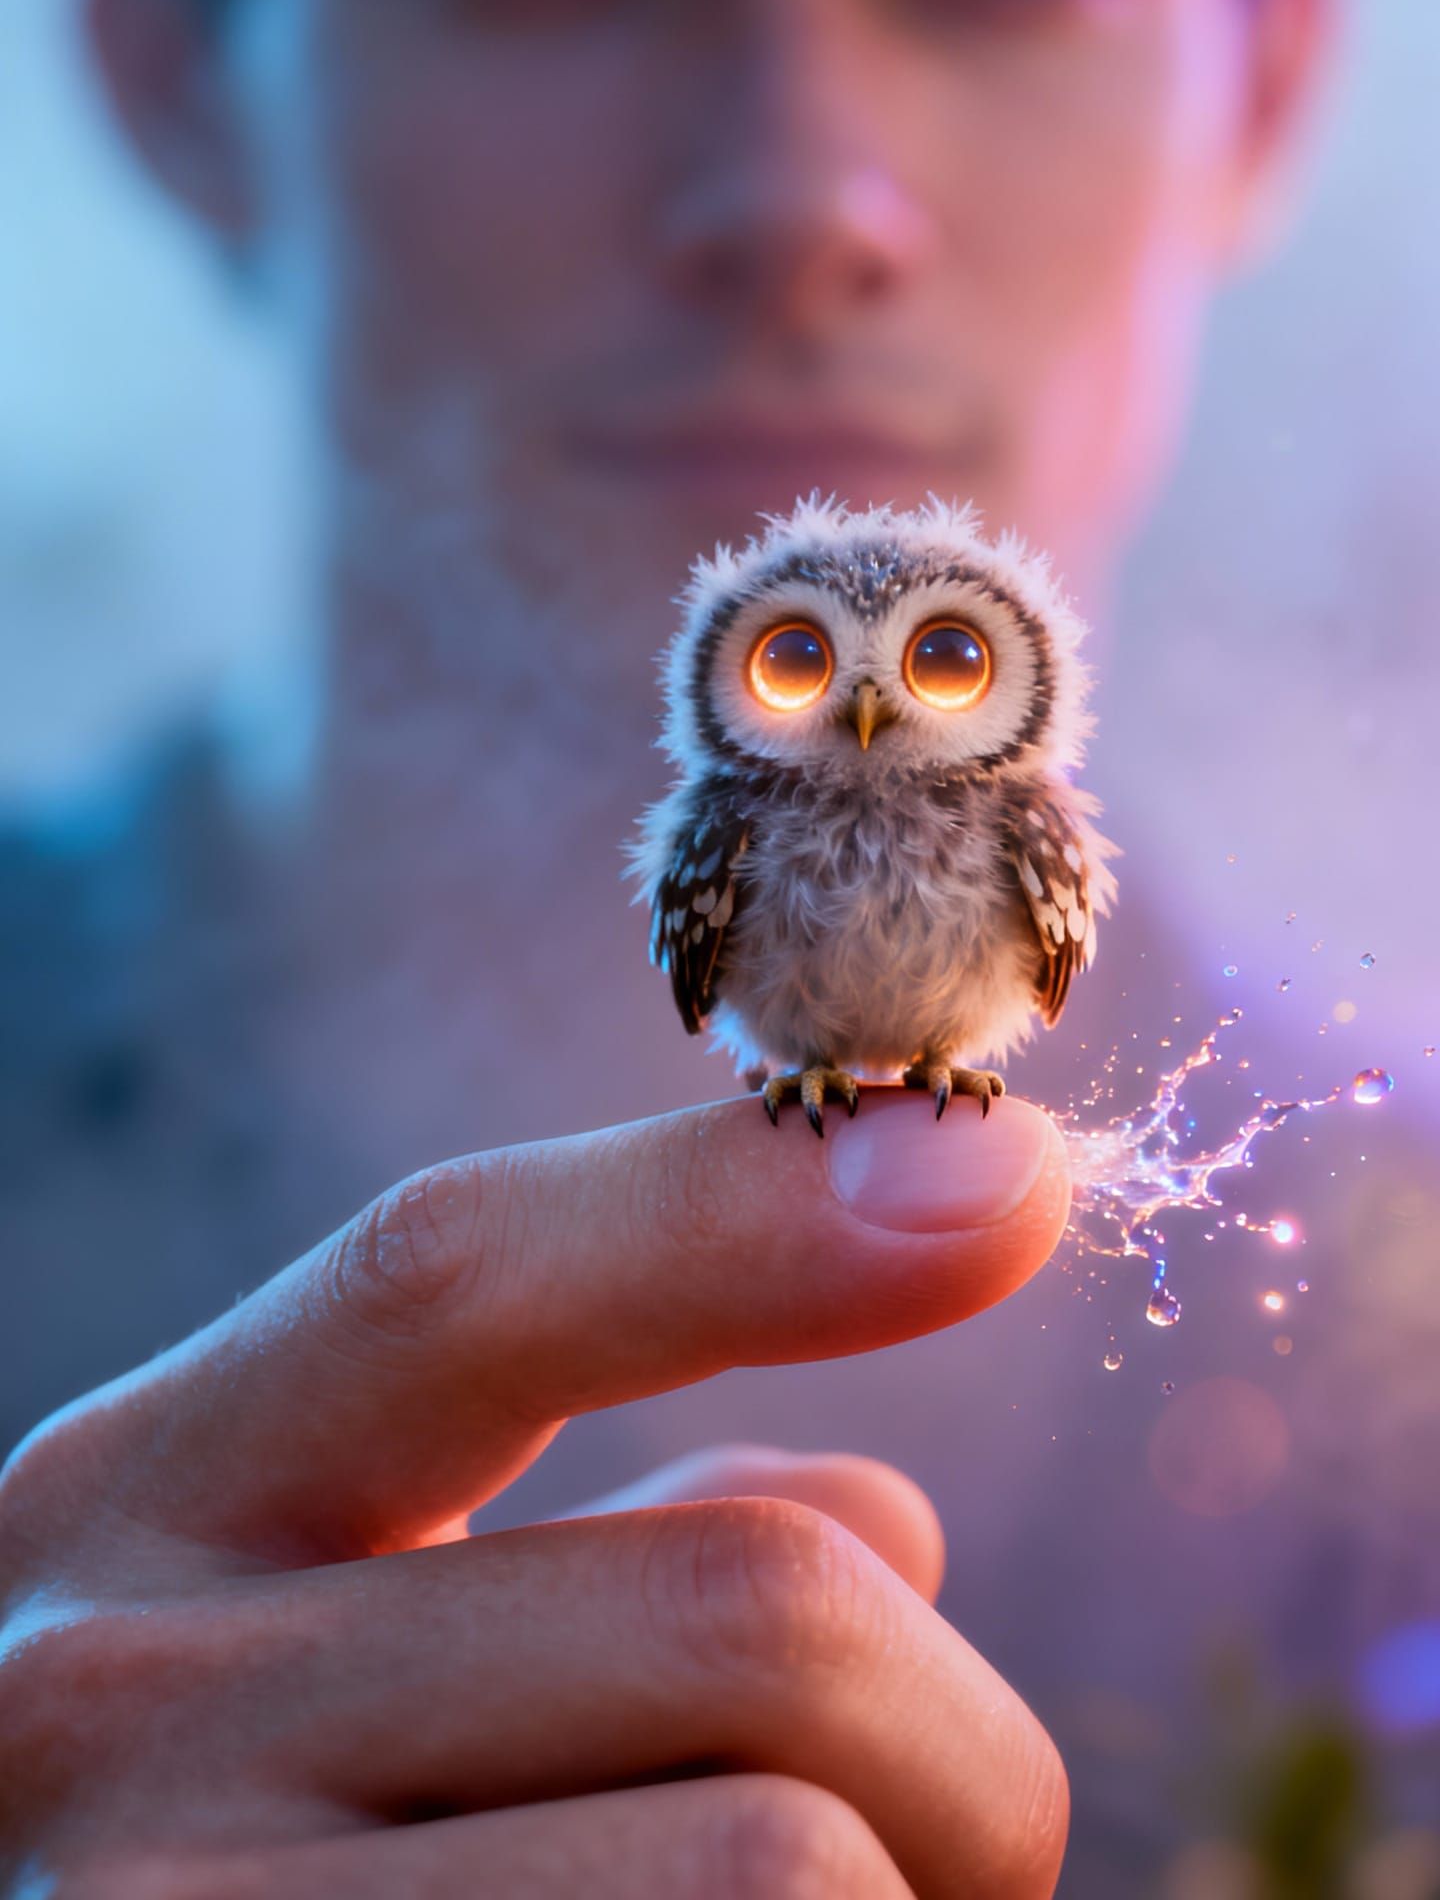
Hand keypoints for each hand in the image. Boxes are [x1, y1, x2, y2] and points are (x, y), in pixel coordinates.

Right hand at [0, 1091, 1071, 1896]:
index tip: (1014, 1176)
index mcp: (143, 1494)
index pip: (458, 1278)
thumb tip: (890, 1515)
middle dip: (959, 1743)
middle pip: (751, 1608)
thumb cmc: (242, 1860)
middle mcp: (113, 1704)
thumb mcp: (320, 1638)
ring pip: (791, 1859)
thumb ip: (580, 1540)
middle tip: (954, 1851)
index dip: (749, 1212)